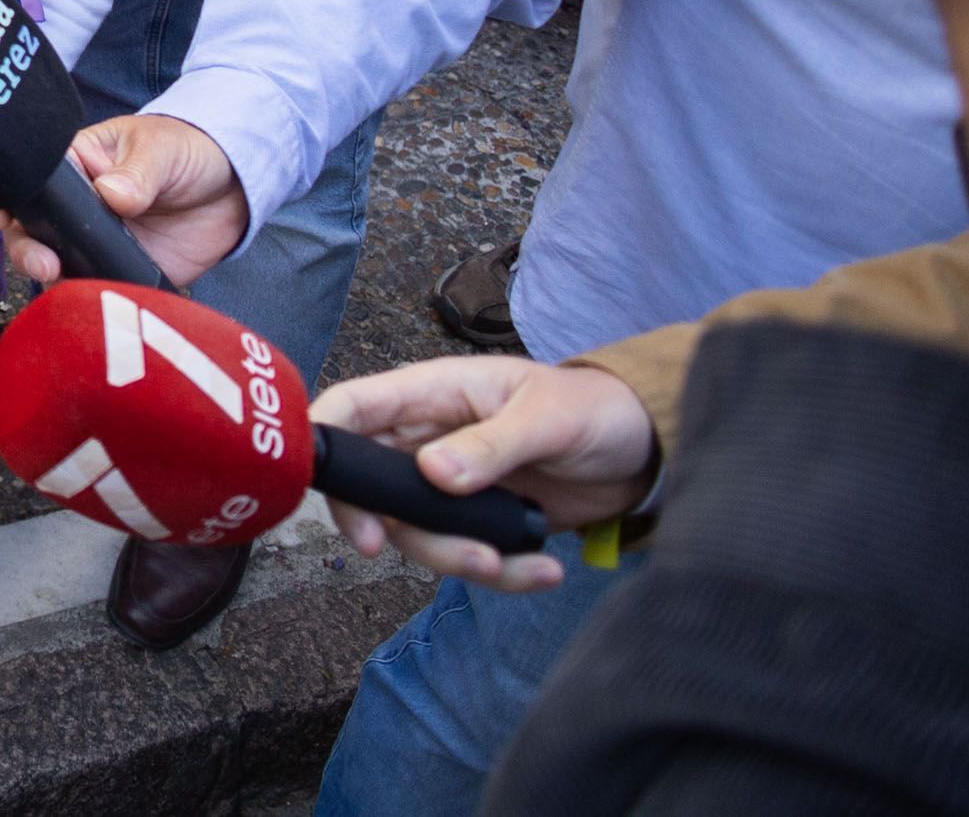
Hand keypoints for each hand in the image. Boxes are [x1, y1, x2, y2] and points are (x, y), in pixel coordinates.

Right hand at [0, 112, 248, 288]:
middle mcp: (76, 208)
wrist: (234, 190)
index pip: (30, 181)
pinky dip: (89, 300)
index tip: (5, 217)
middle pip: (32, 230)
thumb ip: (138, 172)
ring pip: (57, 265)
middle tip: (43, 262)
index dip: (8, 197)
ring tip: (58, 281)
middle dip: (26, 247)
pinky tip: (90, 303)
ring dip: (51, 277)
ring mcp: (95, 243)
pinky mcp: (121, 272)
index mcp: (76, 166)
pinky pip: (96, 290)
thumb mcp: (161, 150)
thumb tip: (111, 194)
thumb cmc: (187, 150)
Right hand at [307, 356, 656, 592]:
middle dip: (385, 523)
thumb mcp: (548, 418)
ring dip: (453, 557)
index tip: (335, 495)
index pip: (355, 407)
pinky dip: (502, 573)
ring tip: (508, 562)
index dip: (325, 442)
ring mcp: (451, 485)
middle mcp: (428, 440)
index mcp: (433, 394)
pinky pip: (466, 555)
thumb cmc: (592, 410)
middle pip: (372, 484)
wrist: (642, 450)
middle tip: (385, 551)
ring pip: (416, 531)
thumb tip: (432, 475)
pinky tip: (546, 570)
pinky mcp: (481, 523)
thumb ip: (492, 444)